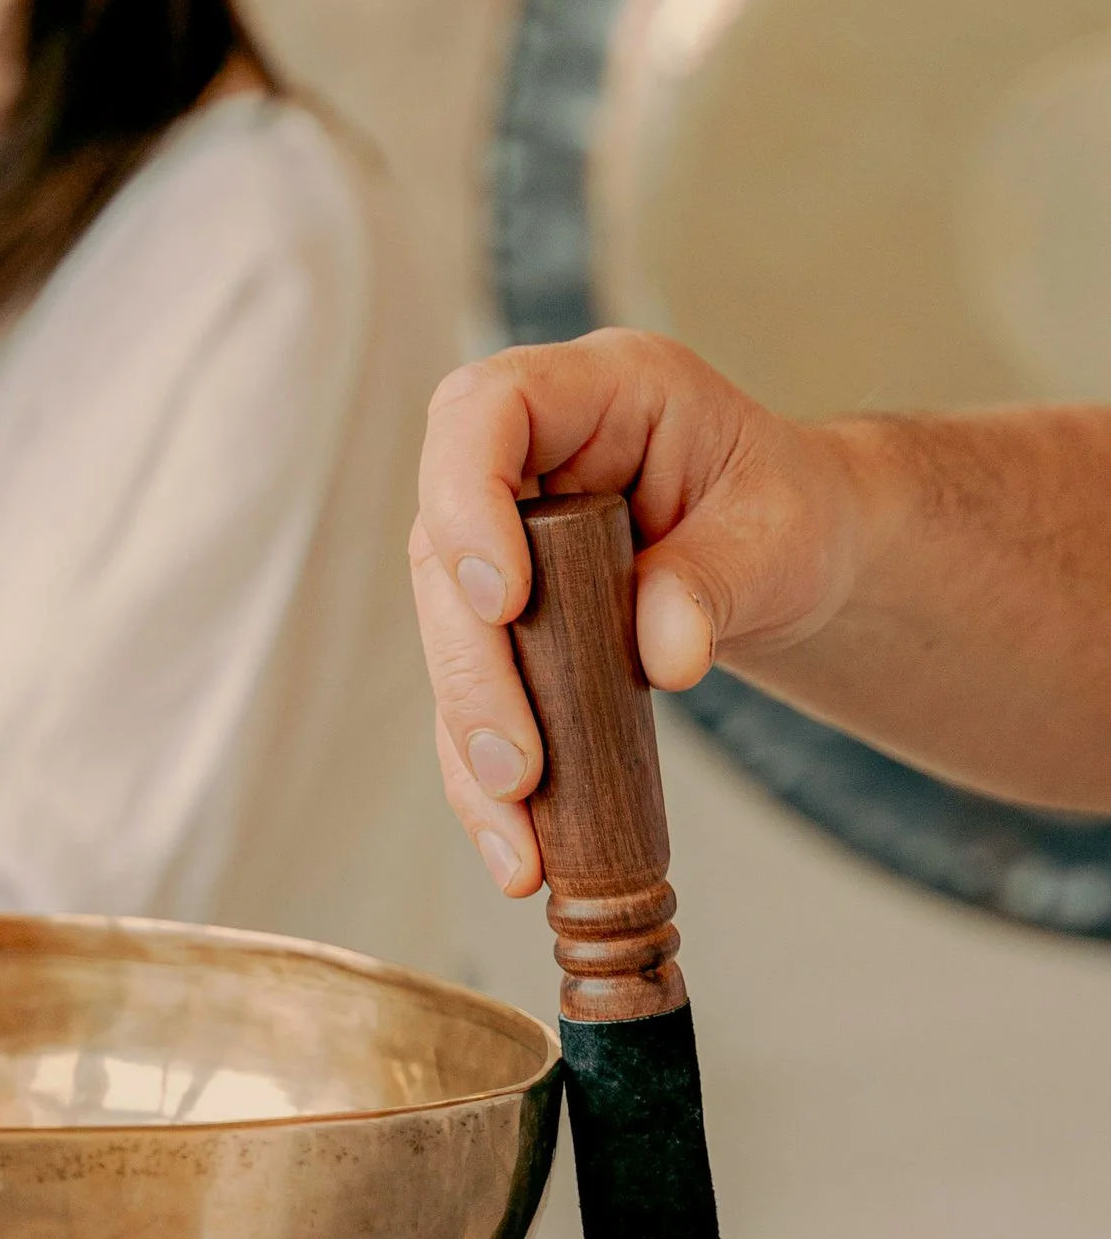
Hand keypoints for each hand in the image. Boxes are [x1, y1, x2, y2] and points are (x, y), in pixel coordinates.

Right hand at [411, 329, 867, 896]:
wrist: (795, 556)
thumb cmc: (792, 515)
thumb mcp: (785, 535)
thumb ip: (719, 580)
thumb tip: (664, 653)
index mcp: (596, 389)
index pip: (485, 409)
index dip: (466, 496)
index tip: (503, 598)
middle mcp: (526, 458)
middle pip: (443, 547)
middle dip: (474, 667)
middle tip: (518, 765)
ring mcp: (500, 538)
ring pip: (444, 636)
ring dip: (471, 740)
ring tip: (519, 836)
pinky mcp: (499, 619)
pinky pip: (473, 695)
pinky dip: (488, 779)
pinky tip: (515, 849)